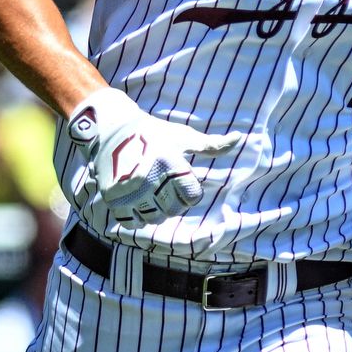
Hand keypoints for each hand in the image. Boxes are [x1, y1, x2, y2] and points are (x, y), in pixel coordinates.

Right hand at [68, 88, 243, 227]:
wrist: (111, 129)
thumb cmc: (153, 132)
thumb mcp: (183, 136)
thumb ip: (211, 144)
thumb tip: (239, 138)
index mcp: (170, 164)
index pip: (192, 196)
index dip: (191, 190)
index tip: (182, 180)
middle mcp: (149, 179)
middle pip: (174, 210)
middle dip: (174, 201)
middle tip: (166, 186)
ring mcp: (129, 190)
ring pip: (154, 218)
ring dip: (156, 210)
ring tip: (151, 192)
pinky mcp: (113, 198)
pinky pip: (132, 222)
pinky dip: (137, 217)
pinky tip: (137, 201)